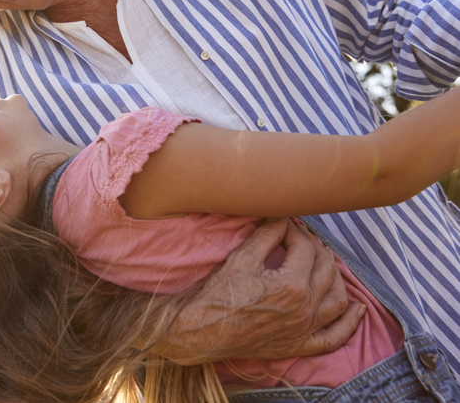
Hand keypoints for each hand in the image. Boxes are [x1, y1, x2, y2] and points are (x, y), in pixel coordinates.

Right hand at [153, 218, 365, 363]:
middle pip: (325, 269)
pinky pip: (334, 337)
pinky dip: (350, 324)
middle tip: (300, 236)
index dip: (294, 231)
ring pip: (336, 299)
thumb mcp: (242, 258)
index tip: (283, 224)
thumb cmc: (218, 294)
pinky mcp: (299, 345)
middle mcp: (305, 309)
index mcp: (292, 285)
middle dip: (315, 247)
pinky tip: (359, 309)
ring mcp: (305, 330)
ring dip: (336, 276)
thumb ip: (267, 234)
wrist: (202, 331)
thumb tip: (281, 215)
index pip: (304, 248)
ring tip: (325, 260)